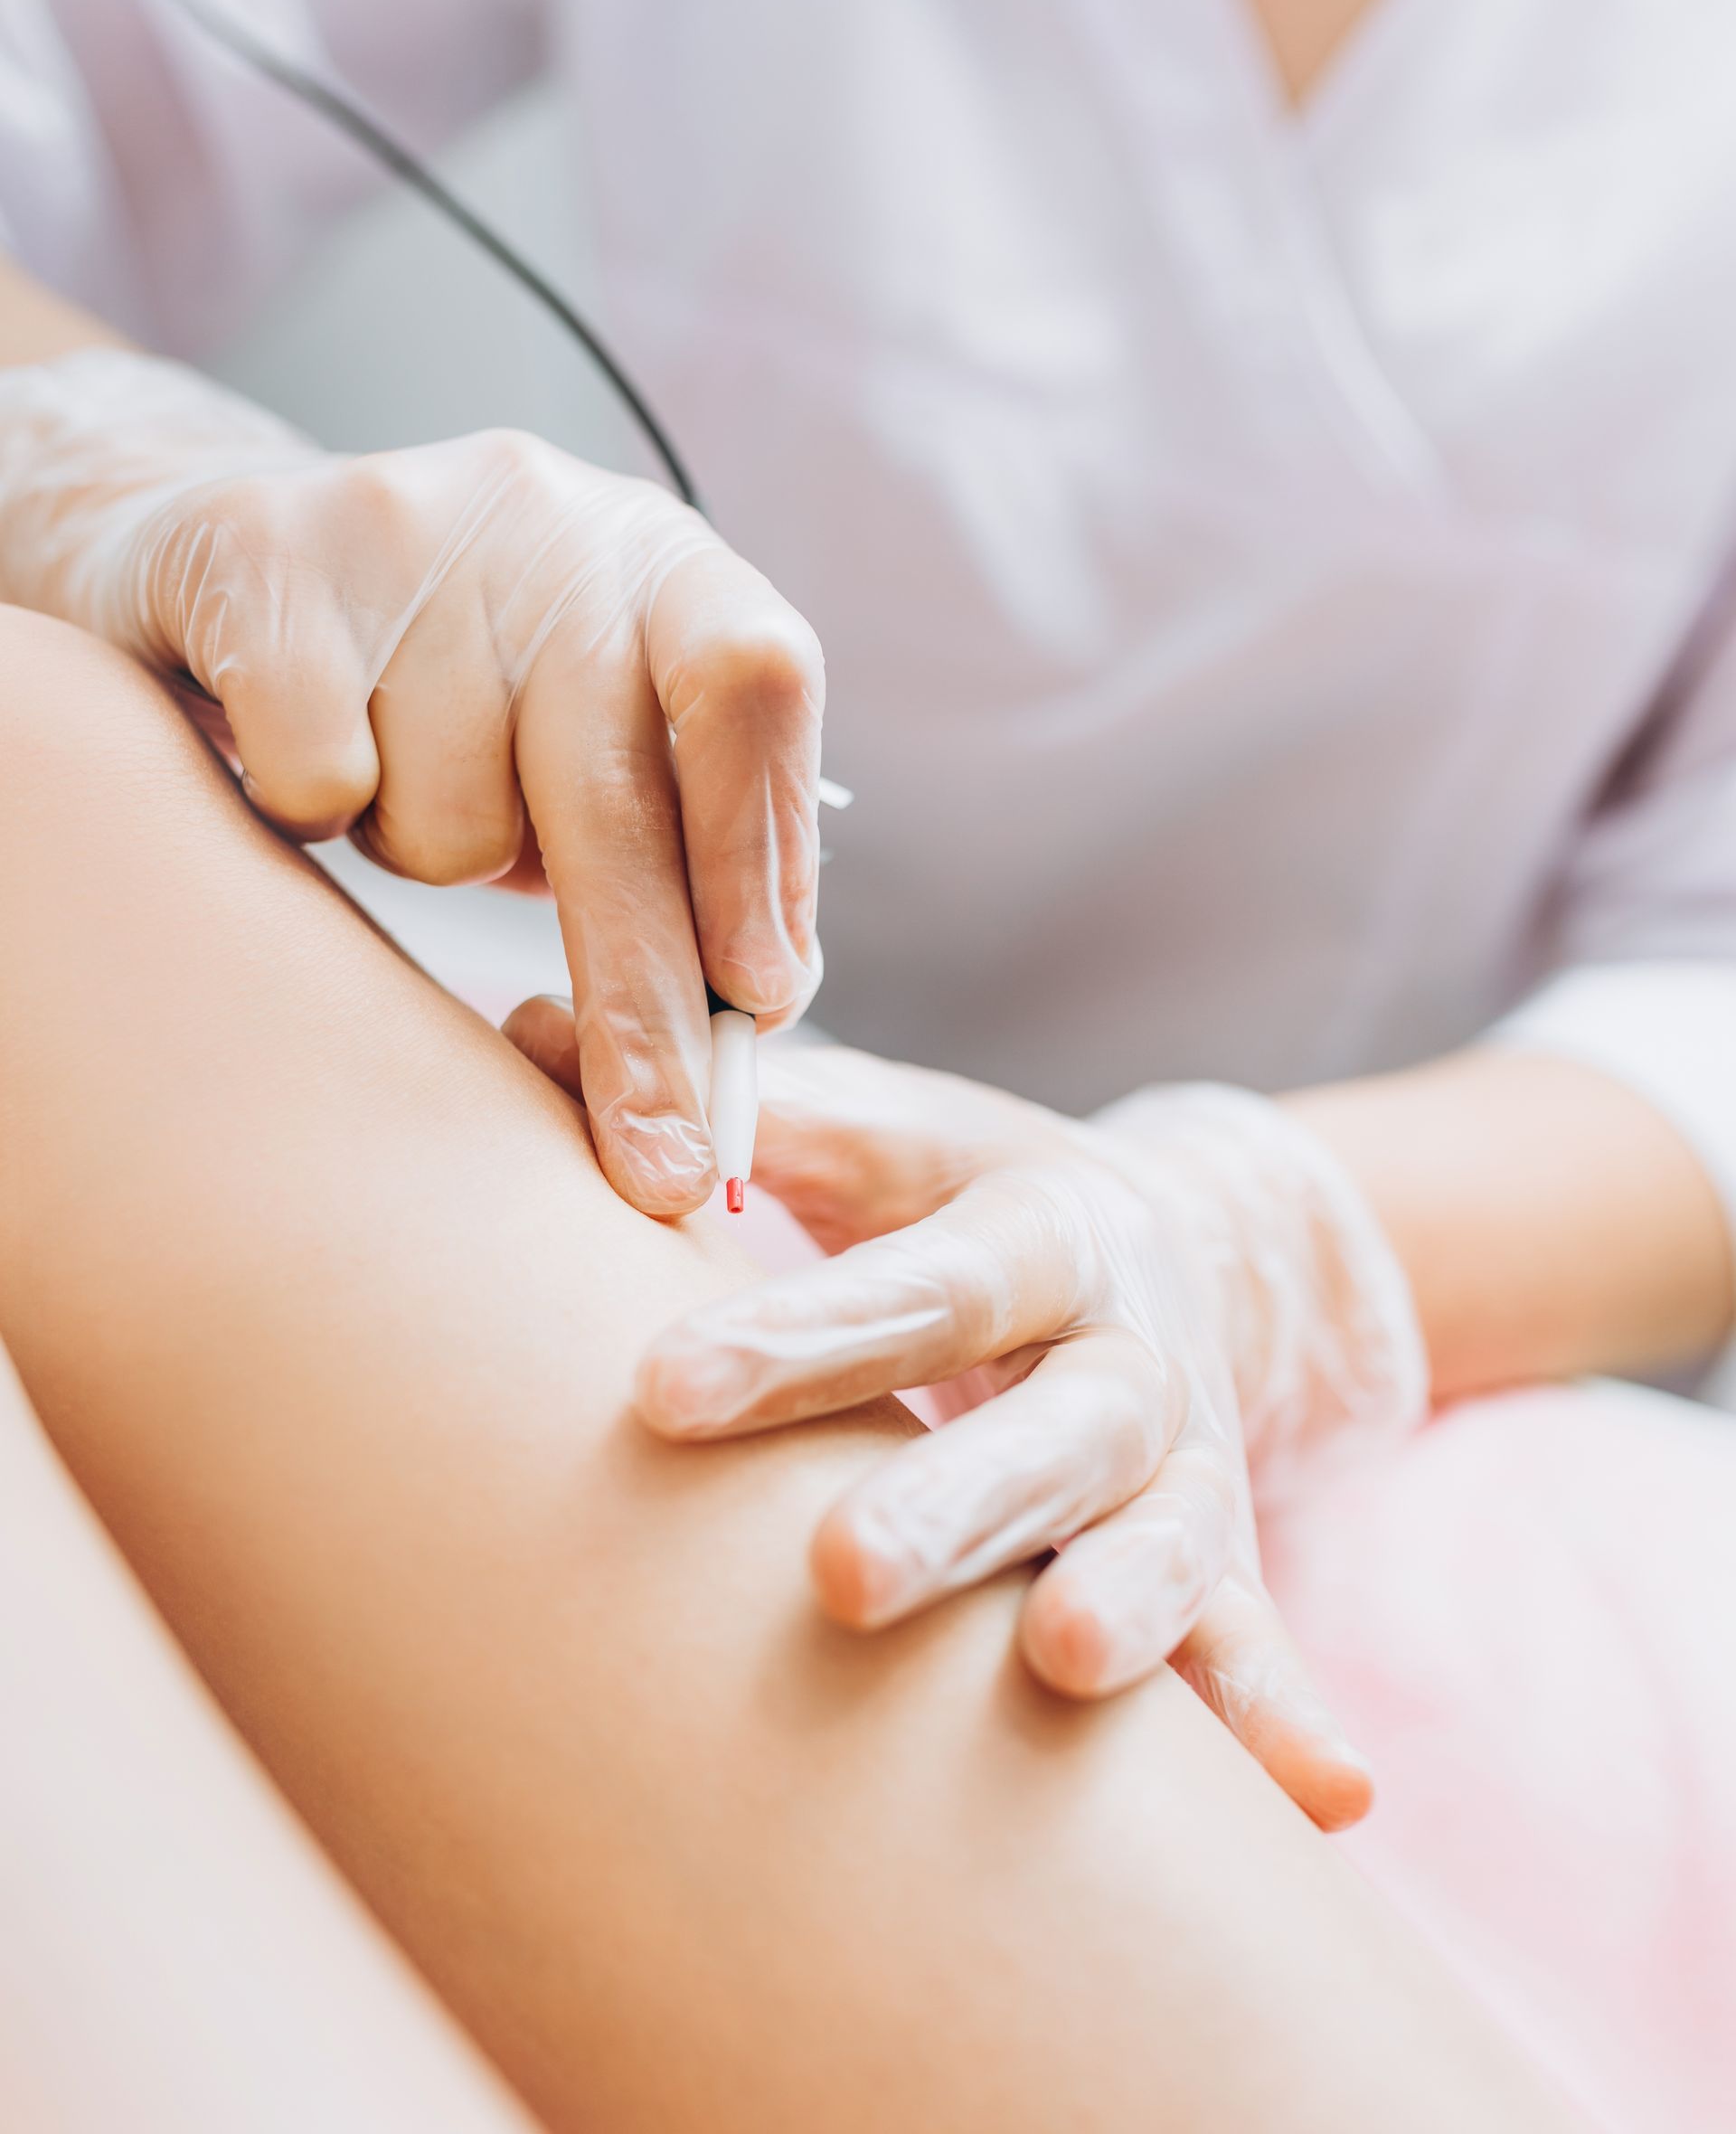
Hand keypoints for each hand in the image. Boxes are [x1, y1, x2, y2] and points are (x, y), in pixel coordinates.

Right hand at [0, 347, 822, 1214]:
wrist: (227, 554)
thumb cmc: (455, 687)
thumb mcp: (603, 741)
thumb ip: (698, 849)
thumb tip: (764, 1006)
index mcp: (665, 558)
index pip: (753, 690)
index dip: (757, 856)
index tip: (759, 1009)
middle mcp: (553, 518)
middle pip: (615, 800)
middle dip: (643, 1009)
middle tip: (662, 1163)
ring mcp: (406, 521)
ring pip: (455, 823)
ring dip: (434, 859)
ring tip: (402, 786)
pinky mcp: (260, 551)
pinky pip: (322, 786)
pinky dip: (315, 818)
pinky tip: (305, 760)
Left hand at [507, 1013, 1425, 1828]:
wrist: (1173, 1254)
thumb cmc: (975, 1204)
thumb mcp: (893, 1138)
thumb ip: (739, 1111)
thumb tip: (523, 1027)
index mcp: (1044, 1231)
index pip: (921, 1282)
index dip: (802, 1336)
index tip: (661, 1393)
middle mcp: (1130, 1351)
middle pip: (1047, 1426)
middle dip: (950, 1499)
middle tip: (837, 1577)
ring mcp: (1186, 1466)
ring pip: (1166, 1537)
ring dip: (1131, 1601)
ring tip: (1063, 1662)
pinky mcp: (1219, 1557)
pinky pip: (1255, 1637)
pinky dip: (1287, 1715)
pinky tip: (1326, 1800)